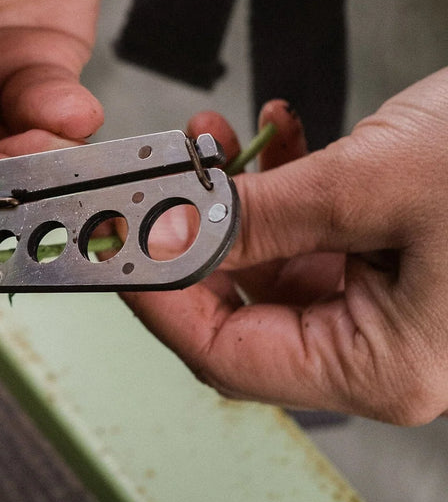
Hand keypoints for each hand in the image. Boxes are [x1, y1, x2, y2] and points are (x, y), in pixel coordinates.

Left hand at [123, 69, 447, 424]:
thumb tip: (164, 232)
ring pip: (267, 267)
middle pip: (237, 313)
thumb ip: (257, 216)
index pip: (224, 353)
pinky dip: (281, 188)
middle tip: (156, 178)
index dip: (156, 297)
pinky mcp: (391, 262)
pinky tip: (277, 133)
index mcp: (384, 368)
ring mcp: (387, 308)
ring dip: (232, 202)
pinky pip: (308, 237)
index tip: (111, 242)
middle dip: (190, 237)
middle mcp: (381, 351)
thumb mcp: (372, 183)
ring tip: (214, 137)